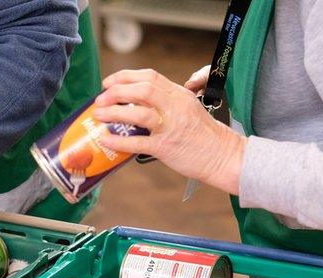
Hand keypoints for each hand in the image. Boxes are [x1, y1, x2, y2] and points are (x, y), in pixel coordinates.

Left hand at [93, 69, 245, 194]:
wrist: (223, 156)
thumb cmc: (203, 135)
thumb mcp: (188, 108)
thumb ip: (166, 102)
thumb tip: (136, 102)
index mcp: (179, 95)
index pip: (149, 76)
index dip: (124, 77)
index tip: (108, 82)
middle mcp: (175, 107)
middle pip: (142, 89)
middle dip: (116, 92)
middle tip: (100, 100)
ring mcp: (171, 127)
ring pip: (138, 112)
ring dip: (114, 112)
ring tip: (99, 115)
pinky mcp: (166, 147)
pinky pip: (138, 142)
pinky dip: (119, 140)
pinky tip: (106, 139)